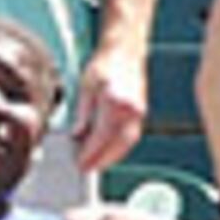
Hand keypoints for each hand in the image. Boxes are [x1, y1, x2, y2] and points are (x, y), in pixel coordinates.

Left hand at [72, 38, 147, 175]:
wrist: (125, 50)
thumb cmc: (105, 64)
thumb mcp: (86, 88)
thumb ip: (82, 115)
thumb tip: (78, 136)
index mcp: (115, 102)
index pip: (101, 137)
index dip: (90, 153)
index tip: (80, 163)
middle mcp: (130, 110)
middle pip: (116, 146)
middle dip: (101, 160)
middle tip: (87, 169)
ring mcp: (139, 112)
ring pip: (126, 144)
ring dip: (112, 157)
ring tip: (96, 163)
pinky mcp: (141, 113)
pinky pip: (131, 137)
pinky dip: (119, 147)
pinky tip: (109, 151)